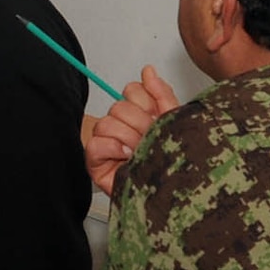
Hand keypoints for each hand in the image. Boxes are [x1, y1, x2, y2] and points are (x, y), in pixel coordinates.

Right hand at [83, 65, 179, 196]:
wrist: (173, 198)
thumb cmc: (172, 165)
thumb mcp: (174, 124)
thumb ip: (162, 95)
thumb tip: (148, 70)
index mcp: (141, 116)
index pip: (132, 90)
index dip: (146, 101)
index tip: (158, 117)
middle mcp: (122, 127)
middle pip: (119, 106)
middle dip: (140, 123)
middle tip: (151, 138)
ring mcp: (108, 144)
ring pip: (107, 122)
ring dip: (128, 137)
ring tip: (140, 151)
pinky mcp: (96, 162)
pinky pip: (95, 143)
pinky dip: (112, 148)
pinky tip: (127, 157)